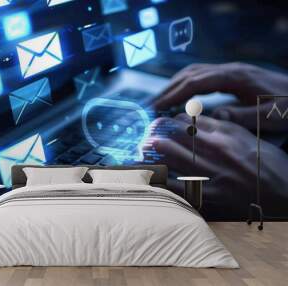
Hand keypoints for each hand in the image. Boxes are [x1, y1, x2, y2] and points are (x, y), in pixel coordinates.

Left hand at [147, 114, 287, 212]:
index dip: (171, 122)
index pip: (188, 120)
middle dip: (156, 133)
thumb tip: (196, 120)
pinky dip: (159, 179)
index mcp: (228, 134)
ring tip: (142, 150)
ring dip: (152, 152)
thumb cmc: (268, 168)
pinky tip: (149, 175)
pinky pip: (175, 185)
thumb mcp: (250, 140)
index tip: (164, 125)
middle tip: (146, 135)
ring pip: (171, 156)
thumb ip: (223, 130)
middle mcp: (217, 151)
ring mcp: (212, 173)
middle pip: (175, 134)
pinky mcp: (208, 196)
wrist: (283, 199)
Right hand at [155, 63, 287, 131]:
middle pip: (190, 74)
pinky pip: (201, 77)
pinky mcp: (231, 76)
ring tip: (159, 103)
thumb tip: (214, 117)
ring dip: (174, 86)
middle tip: (150, 106)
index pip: (196, 82)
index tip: (156, 106)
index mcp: (235, 77)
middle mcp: (229, 70)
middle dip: (168, 89)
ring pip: (193, 73)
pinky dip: (185, 86)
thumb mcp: (270, 116)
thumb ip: (242, 116)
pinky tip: (180, 99)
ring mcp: (229, 71)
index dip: (174, 93)